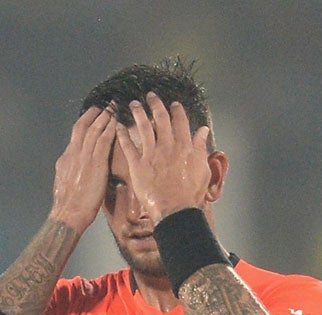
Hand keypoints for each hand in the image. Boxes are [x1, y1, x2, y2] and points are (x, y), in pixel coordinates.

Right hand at [50, 107, 117, 230]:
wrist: (68, 213)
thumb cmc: (68, 205)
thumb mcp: (65, 181)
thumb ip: (70, 169)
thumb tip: (73, 165)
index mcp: (67, 157)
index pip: (76, 134)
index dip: (85, 121)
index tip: (92, 113)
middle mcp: (74, 153)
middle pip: (84, 126)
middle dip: (95, 114)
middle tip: (104, 104)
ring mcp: (84, 157)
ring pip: (94, 130)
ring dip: (104, 117)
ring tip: (112, 108)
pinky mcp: (95, 164)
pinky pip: (103, 141)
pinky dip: (110, 130)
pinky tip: (116, 123)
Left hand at [118, 94, 213, 219]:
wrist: (175, 211)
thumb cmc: (191, 194)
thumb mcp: (202, 169)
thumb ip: (201, 148)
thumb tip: (203, 131)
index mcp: (184, 146)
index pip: (180, 122)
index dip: (176, 110)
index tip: (173, 104)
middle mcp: (167, 146)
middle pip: (160, 119)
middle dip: (155, 105)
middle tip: (150, 96)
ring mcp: (151, 155)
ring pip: (143, 128)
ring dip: (138, 113)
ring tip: (133, 104)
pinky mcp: (138, 166)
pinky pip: (128, 146)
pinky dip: (123, 135)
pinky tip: (118, 126)